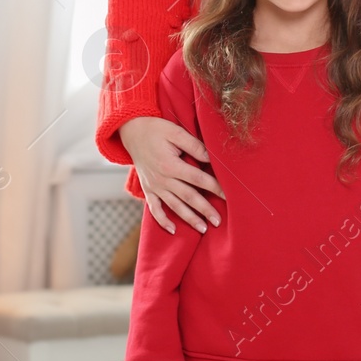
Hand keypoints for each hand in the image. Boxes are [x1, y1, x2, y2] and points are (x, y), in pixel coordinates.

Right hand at [118, 117, 223, 233]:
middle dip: (205, 210)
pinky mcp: (148, 189)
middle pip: (188, 197)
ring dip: (189, 219)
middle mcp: (162, 179)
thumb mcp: (176, 132)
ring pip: (174, 206)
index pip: (198, 179)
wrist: (132, 131)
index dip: (214, 187)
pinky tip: (173, 230)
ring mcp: (154, 186)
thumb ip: (194, 146)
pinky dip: (162, 220)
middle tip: (219, 221)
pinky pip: (154, 209)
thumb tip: (211, 158)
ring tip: (203, 229)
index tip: (228, 196)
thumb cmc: (156, 129)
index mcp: (171, 165)